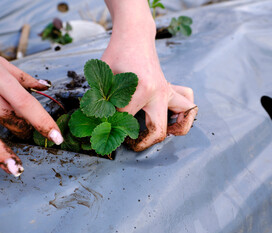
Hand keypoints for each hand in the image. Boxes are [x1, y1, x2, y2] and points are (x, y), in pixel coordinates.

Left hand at [103, 0, 197, 150]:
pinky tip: (172, 117)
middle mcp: (159, 92)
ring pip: (185, 115)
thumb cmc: (117, 53)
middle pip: (158, 130)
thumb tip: (99, 121)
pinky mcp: (171, 88)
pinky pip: (187, 101)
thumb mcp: (104, 75)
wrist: (134, 35)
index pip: (125, 119)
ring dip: (176, 129)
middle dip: (144, 142)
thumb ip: (101, 98)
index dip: (111, 125)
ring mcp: (168, 90)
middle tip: (132, 144)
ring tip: (160, 133)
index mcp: (141, 89)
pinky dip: (184, 113)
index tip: (104, 127)